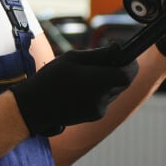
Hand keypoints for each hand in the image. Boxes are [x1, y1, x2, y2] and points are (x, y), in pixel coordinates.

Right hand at [10, 45, 137, 136]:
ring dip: (110, 80)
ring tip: (87, 74)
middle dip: (119, 70)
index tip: (125, 55)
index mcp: (95, 82)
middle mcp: (100, 99)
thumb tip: (119, 48)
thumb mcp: (72, 58)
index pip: (127, 75)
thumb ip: (99, 54)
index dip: (130, 64)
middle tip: (104, 60)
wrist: (34, 107)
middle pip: (124, 82)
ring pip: (116, 90)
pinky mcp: (95, 116)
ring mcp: (99, 110)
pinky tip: (83, 86)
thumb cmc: (50, 79)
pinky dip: (101, 90)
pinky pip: (106, 99)